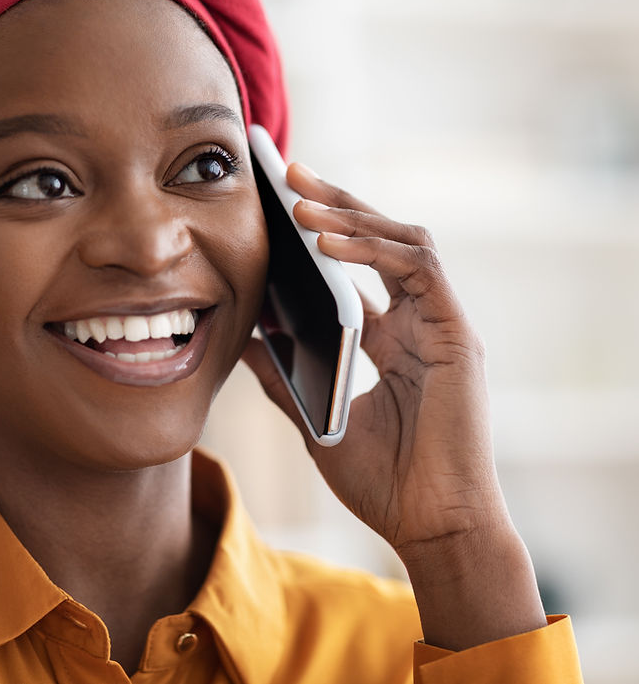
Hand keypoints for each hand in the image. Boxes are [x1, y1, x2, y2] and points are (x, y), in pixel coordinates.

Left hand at [242, 162, 546, 648]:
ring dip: (353, 217)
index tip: (281, 203)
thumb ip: (282, 372)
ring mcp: (438, 323)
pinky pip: (417, 269)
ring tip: (301, 201)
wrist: (430, 525)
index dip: (323, 232)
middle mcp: (415, 322)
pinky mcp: (455, 331)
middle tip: (290, 171)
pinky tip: (329, 241)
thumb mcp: (315, 415)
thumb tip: (240, 332)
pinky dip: (374, 249)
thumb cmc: (383, 480)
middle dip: (337, 203)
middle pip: (380, 240)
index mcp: (388, 339)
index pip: (357, 268)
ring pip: (404, 241)